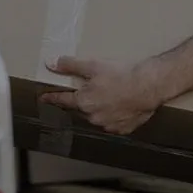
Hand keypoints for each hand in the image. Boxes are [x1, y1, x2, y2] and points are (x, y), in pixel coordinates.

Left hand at [39, 56, 161, 135]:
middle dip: (81, 101)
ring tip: (108, 96)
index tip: (44, 97)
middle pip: (80, 108)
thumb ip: (70, 65)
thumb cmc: (121, 75)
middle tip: (86, 91)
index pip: (63, 100)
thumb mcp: (93, 65)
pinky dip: (113, 115)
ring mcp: (108, 125)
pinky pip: (113, 123)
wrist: (148, 86)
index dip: (53, 97)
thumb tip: (51, 63)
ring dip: (98, 108)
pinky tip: (120, 105)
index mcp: (84, 103)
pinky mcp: (123, 129)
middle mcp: (93, 117)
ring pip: (96, 117)